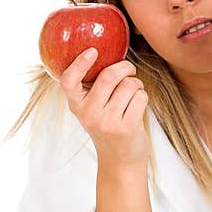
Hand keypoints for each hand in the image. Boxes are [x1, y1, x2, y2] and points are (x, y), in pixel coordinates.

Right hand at [59, 49, 150, 169]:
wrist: (119, 160)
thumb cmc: (108, 126)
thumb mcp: (93, 108)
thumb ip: (93, 87)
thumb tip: (104, 52)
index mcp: (76, 105)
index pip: (68, 81)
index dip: (79, 63)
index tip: (92, 51)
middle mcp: (89, 114)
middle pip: (109, 76)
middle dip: (125, 67)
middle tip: (129, 69)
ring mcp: (107, 122)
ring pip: (129, 85)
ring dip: (136, 84)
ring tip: (133, 94)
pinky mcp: (126, 127)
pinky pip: (140, 96)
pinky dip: (143, 96)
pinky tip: (138, 106)